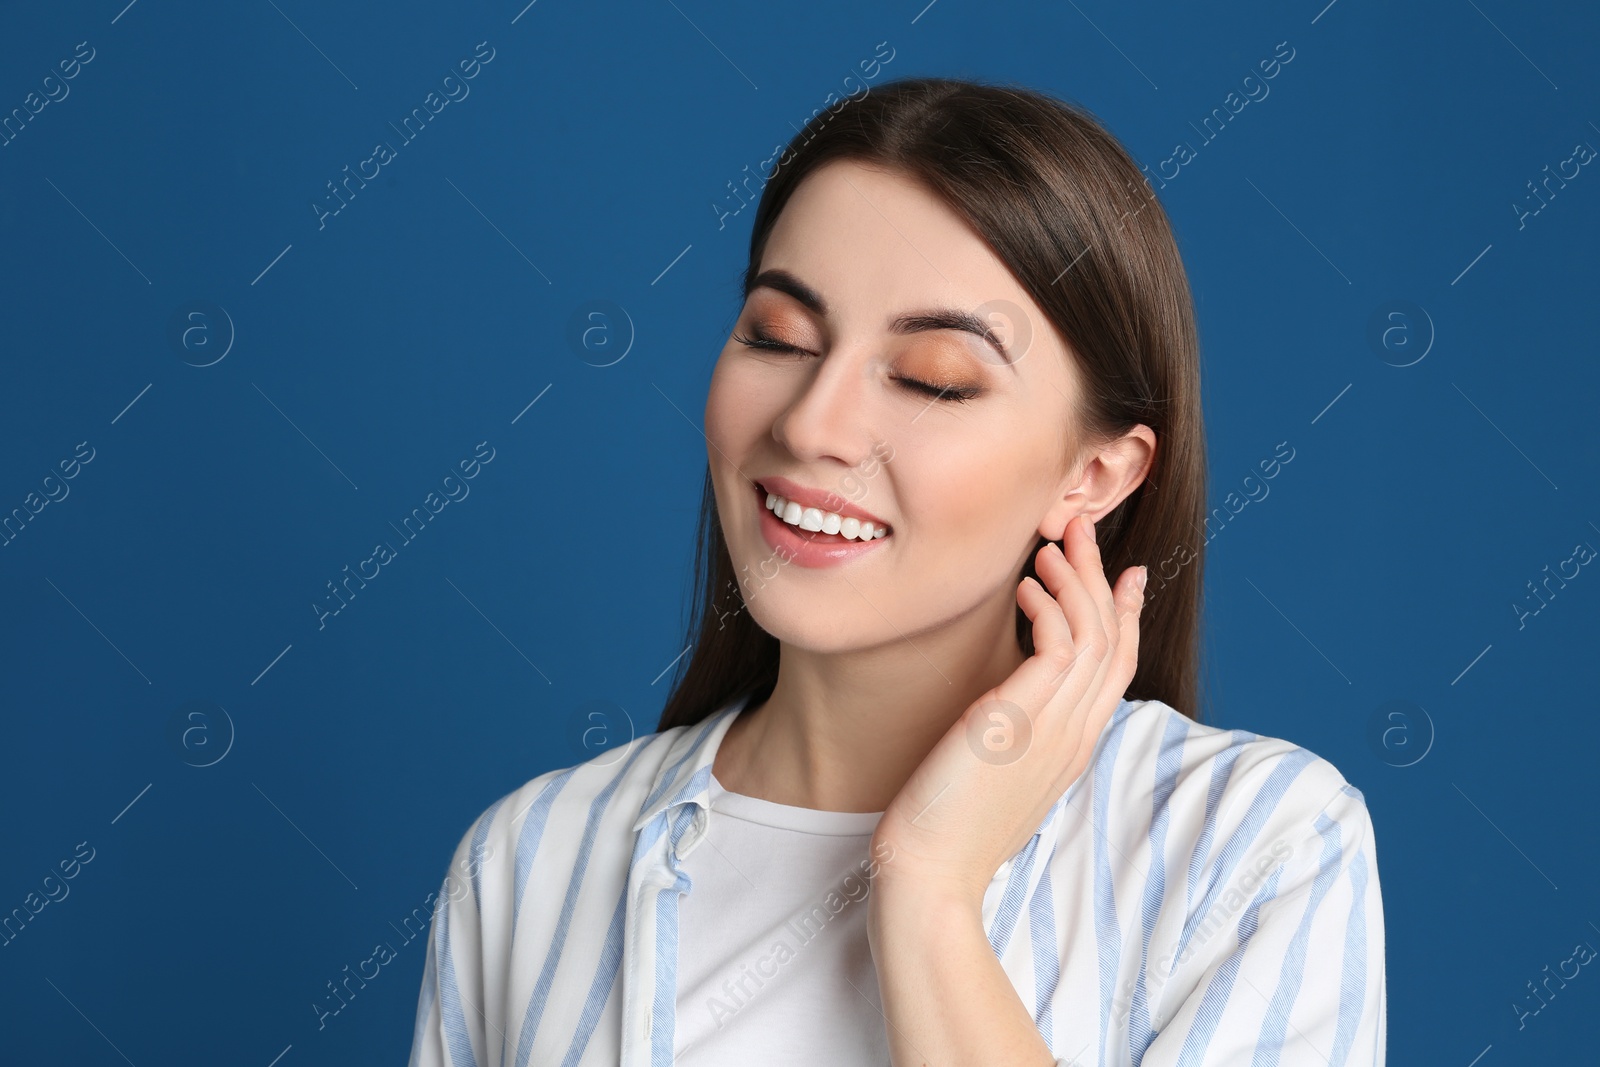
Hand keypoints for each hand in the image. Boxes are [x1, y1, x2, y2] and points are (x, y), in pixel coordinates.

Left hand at [868, 513, 1145, 907]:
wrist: (929, 872)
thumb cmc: (946, 827)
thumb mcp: (993, 772)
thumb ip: (1013, 733)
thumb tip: (1003, 705)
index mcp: (1073, 747)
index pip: (1117, 669)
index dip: (1125, 615)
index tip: (1123, 574)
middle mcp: (1075, 735)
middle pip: (1113, 640)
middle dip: (1103, 578)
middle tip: (1083, 527)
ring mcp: (1056, 728)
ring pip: (1093, 633)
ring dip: (1076, 578)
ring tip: (1051, 542)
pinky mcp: (1023, 720)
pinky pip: (1058, 644)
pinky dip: (1049, 605)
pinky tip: (1024, 584)